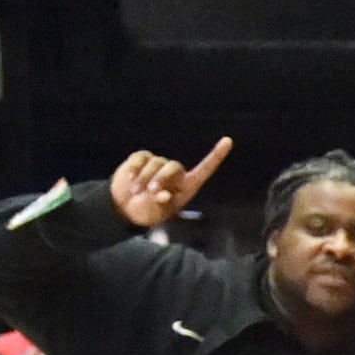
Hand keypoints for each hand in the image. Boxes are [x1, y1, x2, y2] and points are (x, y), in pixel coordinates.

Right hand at [107, 137, 231, 230]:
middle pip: (174, 167)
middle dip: (161, 178)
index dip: (217, 155)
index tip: (228, 141)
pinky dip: (134, 169)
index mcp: (187, 186)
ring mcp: (159, 164)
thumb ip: (160, 204)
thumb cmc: (147, 211)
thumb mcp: (156, 213)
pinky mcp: (142, 159)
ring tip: (136, 192)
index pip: (205, 169)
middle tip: (151, 191)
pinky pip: (141, 158)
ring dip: (144, 178)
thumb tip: (162, 195)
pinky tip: (128, 179)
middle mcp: (175, 173)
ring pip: (155, 163)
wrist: (125, 208)